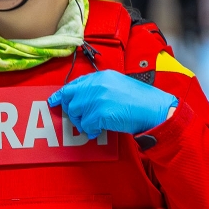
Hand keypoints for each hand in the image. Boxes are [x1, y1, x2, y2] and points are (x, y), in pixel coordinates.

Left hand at [48, 69, 177, 138]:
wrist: (154, 109)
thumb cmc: (140, 100)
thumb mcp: (117, 85)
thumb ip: (98, 89)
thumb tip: (81, 99)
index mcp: (101, 77)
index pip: (74, 84)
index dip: (62, 94)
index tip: (53, 101)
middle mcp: (97, 85)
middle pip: (71, 100)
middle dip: (73, 112)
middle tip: (80, 120)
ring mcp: (98, 99)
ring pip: (76, 114)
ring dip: (83, 123)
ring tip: (94, 125)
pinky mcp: (100, 113)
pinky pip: (87, 126)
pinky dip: (91, 131)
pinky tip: (99, 130)